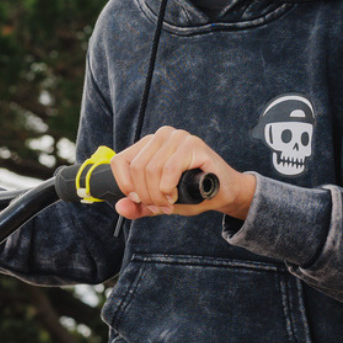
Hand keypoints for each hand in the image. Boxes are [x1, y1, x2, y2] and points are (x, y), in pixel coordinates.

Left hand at [110, 127, 254, 220]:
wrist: (223, 193)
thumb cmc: (192, 193)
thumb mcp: (159, 202)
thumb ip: (139, 205)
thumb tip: (120, 207)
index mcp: (149, 144)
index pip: (120, 161)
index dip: (124, 185)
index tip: (138, 200)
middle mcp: (161, 135)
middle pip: (137, 168)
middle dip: (146, 195)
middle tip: (159, 207)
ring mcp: (178, 137)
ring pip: (152, 169)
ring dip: (158, 195)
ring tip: (169, 204)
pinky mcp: (193, 144)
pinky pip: (170, 169)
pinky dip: (168, 188)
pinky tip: (175, 195)